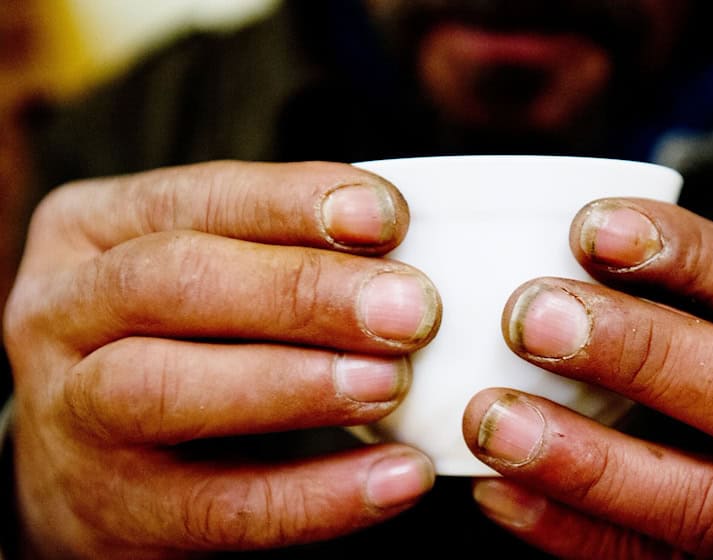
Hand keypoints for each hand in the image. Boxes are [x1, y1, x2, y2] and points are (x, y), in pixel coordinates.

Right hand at [3, 161, 440, 556]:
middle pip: (173, 282)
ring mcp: (73, 418)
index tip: (387, 216)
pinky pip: (221, 508)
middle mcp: (62, 313)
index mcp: (90, 230)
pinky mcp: (115, 512)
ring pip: (171, 391)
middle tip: (411, 310)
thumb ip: (280, 252)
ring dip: (298, 385)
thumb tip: (409, 254)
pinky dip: (320, 496)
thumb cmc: (177, 339)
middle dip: (303, 292)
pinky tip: (398, 477)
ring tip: (392, 383)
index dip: (292, 203)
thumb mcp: (202, 271)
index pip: (196, 198)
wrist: (87, 466)